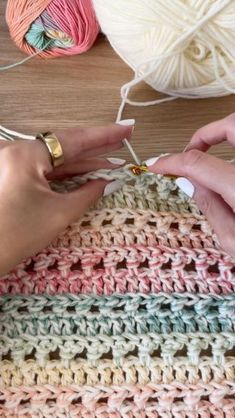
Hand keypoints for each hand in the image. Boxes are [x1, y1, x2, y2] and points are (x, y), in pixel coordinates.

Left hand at [0, 123, 132, 274]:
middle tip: (124, 140)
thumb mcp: (59, 213)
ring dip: (83, 161)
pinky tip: (89, 171)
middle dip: (96, 146)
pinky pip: (46, 169)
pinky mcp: (13, 175)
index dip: (103, 135)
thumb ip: (89, 193)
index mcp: (24, 156)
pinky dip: (67, 172)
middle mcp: (15, 152)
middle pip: (64, 146)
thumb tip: (111, 182)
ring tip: (112, 158)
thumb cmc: (16, 236)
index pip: (71, 140)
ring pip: (56, 159)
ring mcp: (12, 163)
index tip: (126, 130)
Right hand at [146, 113, 234, 256]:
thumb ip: (209, 206)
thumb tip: (190, 181)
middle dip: (204, 134)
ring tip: (208, 154)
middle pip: (232, 124)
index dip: (172, 161)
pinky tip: (230, 162)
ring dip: (224, 134)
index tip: (157, 165)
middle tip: (189, 151)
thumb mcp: (233, 241)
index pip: (198, 163)